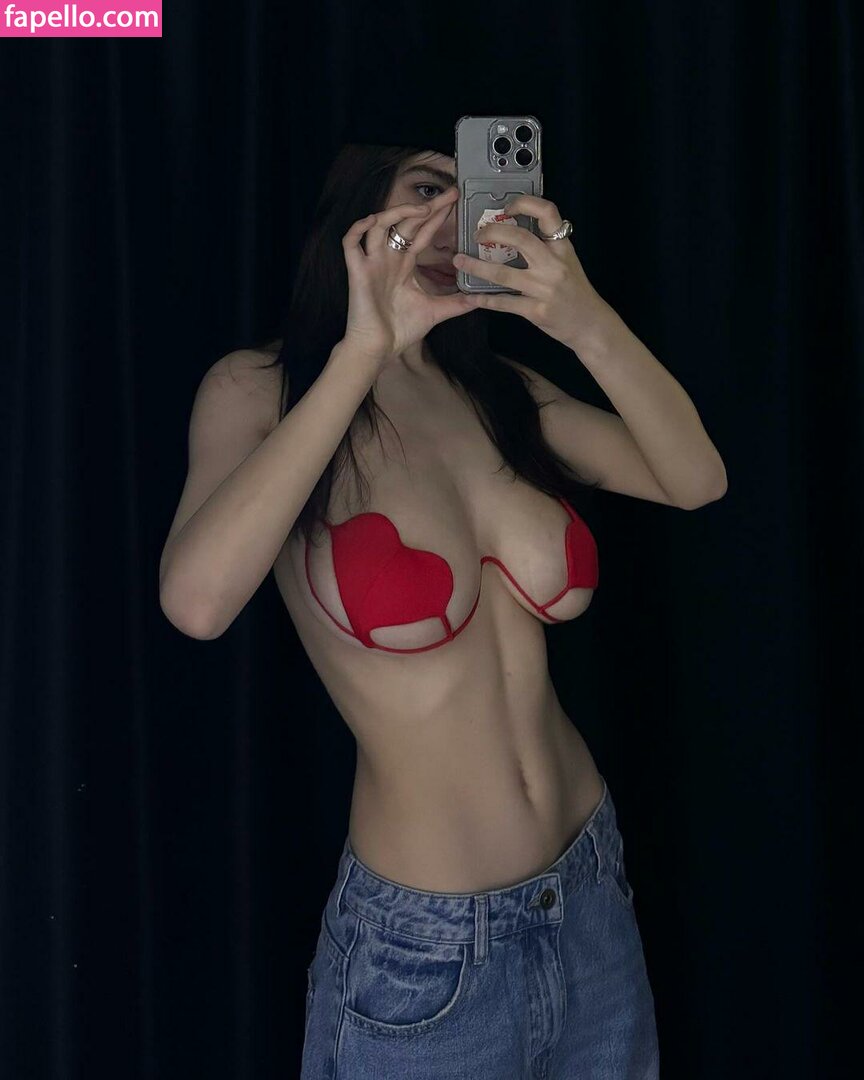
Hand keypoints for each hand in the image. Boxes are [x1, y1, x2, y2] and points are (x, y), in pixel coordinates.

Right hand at [341, 188, 474, 369]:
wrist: (378, 349)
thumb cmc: (400, 331)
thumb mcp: (436, 311)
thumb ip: (457, 302)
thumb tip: (481, 299)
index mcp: (404, 265)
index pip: (421, 232)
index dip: (436, 216)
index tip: (454, 201)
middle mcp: (388, 259)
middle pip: (405, 222)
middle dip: (427, 206)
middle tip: (449, 194)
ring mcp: (372, 263)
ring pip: (378, 224)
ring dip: (398, 212)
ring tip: (422, 208)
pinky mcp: (357, 271)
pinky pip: (351, 242)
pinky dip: (359, 228)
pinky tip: (374, 220)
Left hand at [452, 194, 608, 349]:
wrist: (590, 324)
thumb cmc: (575, 291)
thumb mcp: (567, 261)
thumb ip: (546, 246)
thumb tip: (515, 230)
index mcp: (562, 247)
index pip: (547, 212)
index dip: (524, 204)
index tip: (507, 208)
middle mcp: (554, 265)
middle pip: (519, 239)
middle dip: (493, 232)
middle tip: (477, 234)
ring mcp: (544, 289)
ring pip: (503, 274)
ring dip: (476, 267)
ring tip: (459, 262)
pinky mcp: (536, 311)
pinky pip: (504, 303)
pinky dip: (484, 299)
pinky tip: (470, 296)